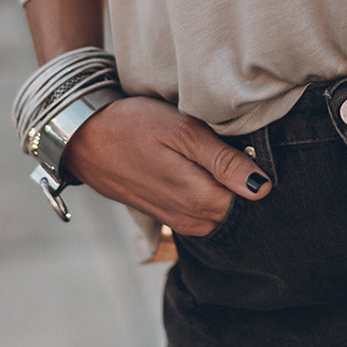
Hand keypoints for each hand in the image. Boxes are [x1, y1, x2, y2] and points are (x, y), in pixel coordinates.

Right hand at [60, 96, 270, 235]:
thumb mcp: (182, 131)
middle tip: (235, 150)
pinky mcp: (165, 215)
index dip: (257, 174)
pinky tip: (201, 173)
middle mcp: (190, 218)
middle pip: (237, 210)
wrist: (84, 138)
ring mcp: (176, 220)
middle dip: (242, 185)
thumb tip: (262, 187)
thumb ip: (223, 161)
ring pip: (219, 214)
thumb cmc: (134, 126)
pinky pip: (201, 215)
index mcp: (199, 198)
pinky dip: (208, 197)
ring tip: (217, 159)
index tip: (252, 149)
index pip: (251, 200)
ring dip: (225, 192)